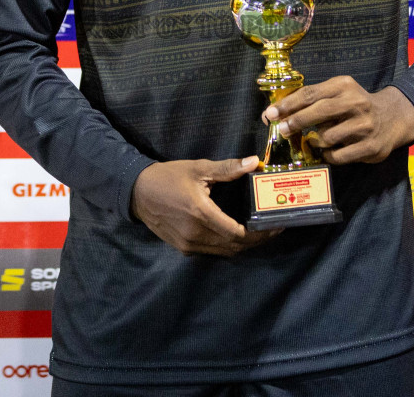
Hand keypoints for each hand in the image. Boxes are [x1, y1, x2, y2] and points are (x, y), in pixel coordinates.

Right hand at [130, 157, 281, 255]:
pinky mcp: (183, 248)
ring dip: (244, 245)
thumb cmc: (168, 177)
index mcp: (201, 214)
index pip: (238, 233)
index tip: (276, 225)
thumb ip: (227, 168)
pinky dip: (228, 246)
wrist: (137, 192)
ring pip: (225, 252)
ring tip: (259, 231)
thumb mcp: (198, 169)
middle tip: (273, 228)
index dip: (260, 233)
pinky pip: (213, 251)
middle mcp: (196, 234)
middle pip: (235, 246)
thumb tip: (254, 161)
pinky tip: (237, 234)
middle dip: (257, 240)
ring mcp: (189, 244)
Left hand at [262, 79, 413, 164]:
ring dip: (315, 142)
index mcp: (344, 86)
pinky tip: (328, 151)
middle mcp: (356, 102)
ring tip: (316, 140)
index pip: (310, 93)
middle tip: (282, 130)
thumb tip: (276, 113)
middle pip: (318, 112)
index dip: (287, 105)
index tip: (270, 114)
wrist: (393, 117)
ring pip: (327, 137)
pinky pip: (338, 156)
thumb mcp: (338, 93)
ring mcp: (365, 125)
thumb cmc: (356, 105)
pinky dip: (328, 155)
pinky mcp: (370, 146)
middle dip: (296, 122)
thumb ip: (311, 100)